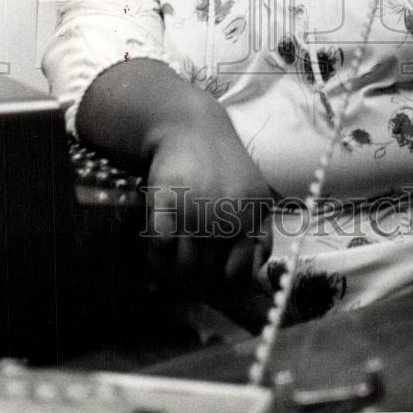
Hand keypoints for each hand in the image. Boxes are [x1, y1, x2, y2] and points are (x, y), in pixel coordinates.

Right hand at [144, 124, 271, 317]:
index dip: (221, 287)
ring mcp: (196, 208)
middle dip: (192, 286)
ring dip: (170, 277)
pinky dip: (154, 258)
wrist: (190, 125)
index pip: (238, 274)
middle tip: (181, 284)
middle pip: (207, 276)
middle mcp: (227, 214)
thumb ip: (257, 234)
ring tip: (165, 275)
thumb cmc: (222, 164)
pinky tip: (155, 254)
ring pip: (182, 268)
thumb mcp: (252, 195)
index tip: (209, 285)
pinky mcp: (165, 200)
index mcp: (252, 216)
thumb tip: (250, 276)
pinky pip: (159, 246)